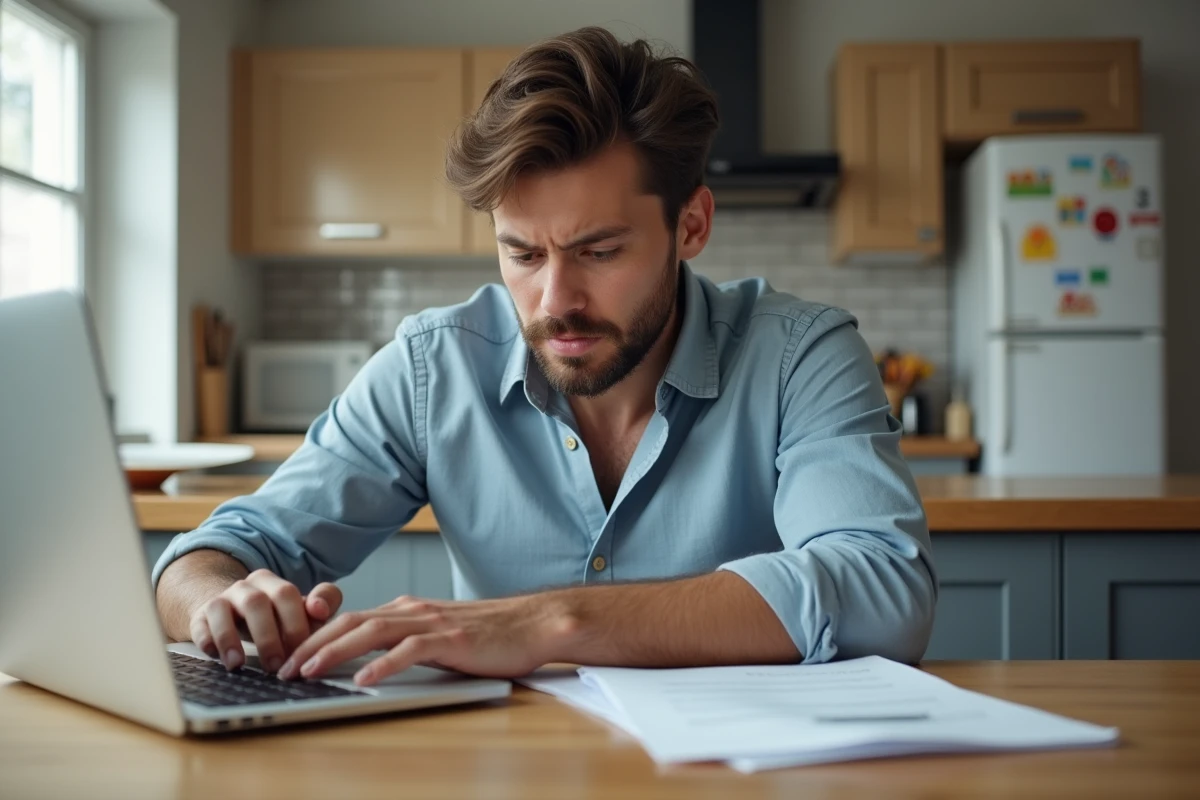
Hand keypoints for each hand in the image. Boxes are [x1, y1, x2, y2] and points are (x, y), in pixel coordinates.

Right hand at [190, 569, 342, 673]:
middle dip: (268, 636)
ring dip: (230, 638)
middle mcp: (247, 587)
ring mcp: (221, 600)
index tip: (305, 647)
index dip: (297, 621)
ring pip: (222, 609)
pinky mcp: (200, 617)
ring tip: (239, 665)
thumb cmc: (274, 617)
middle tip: (277, 666)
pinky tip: (216, 657)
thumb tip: (322, 609)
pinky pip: (199, 624)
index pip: (287, 594)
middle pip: (256, 603)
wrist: (230, 611)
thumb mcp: (300, 611)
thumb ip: (322, 604)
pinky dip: (207, 640)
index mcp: (274, 584)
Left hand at [277, 594, 571, 685]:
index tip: (292, 658)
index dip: (318, 637)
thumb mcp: (439, 634)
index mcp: (408, 609)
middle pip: (352, 623)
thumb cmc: (490, 635)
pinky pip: (410, 651)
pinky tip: (364, 680)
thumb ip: (408, 641)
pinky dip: (383, 665)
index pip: (352, 620)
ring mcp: (432, 623)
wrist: (533, 624)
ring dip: (336, 651)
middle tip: (285, 668)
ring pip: (372, 632)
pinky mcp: (452, 640)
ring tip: (310, 670)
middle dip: (314, 644)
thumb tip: (371, 661)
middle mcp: (414, 611)